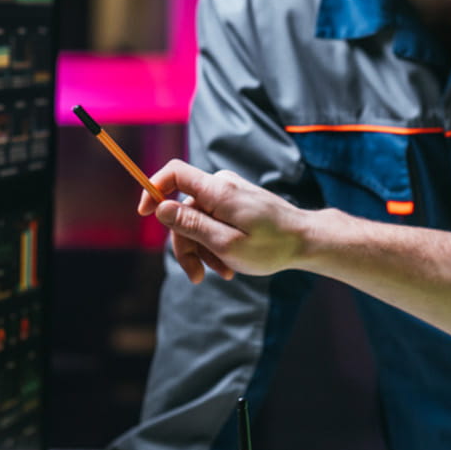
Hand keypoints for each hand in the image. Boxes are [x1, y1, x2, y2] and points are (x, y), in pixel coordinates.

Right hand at [137, 160, 309, 282]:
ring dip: (203, 249)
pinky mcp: (236, 202)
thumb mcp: (226, 243)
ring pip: (198, 220)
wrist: (307, 241)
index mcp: (218, 190)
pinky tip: (229, 265)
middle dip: (186, 244)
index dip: (153, 189)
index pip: (174, 173)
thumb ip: (191, 224)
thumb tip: (160, 207)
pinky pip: (213, 221)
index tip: (143, 214)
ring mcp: (229, 192)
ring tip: (224, 273)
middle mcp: (222, 184)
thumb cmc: (271, 246)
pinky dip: (215, 243)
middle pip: (183, 209)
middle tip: (197, 276)